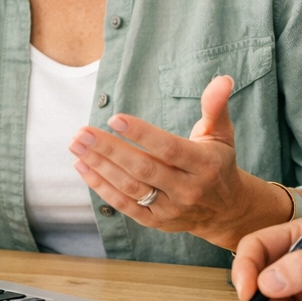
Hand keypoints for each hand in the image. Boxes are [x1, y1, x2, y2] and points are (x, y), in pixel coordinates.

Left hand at [69, 76, 286, 249]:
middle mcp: (188, 189)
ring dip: (99, 166)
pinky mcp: (155, 221)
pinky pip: (124, 205)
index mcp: (204, 165)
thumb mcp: (221, 134)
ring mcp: (170, 208)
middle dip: (109, 149)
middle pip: (143, 169)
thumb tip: (222, 79)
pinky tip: (83, 166)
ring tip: (76, 145)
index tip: (114, 119)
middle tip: (82, 132)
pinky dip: (101, 187)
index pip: (169, 149)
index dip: (142, 134)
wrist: (224, 211)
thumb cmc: (218, 163)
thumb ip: (216, 106)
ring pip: (130, 187)